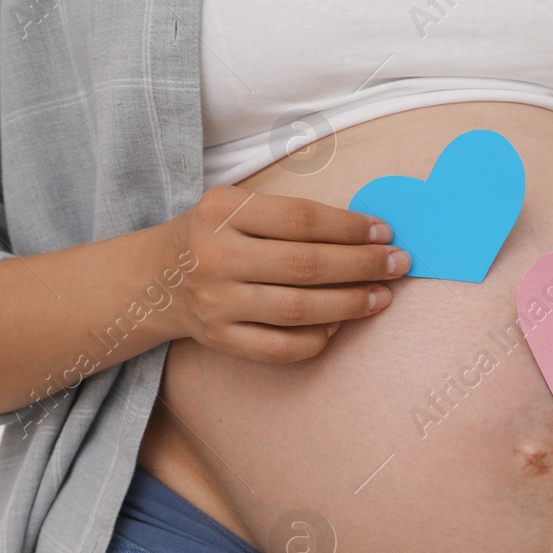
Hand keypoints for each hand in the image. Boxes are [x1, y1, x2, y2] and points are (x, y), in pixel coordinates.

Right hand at [161, 186, 410, 361]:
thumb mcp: (236, 205)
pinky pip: (279, 347)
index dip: (350, 228)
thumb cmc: (214, 235)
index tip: (385, 232)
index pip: (301, 219)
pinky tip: (340, 326)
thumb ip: (290, 215)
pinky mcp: (218, 338)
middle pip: (304, 265)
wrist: (154, 278)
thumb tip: (365, 233)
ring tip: (381, 296)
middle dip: (361, 266)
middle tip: (398, 264)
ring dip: (349, 304)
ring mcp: (215, 302)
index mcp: (222, 211)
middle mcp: (215, 256)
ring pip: (297, 309)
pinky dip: (316, 339)